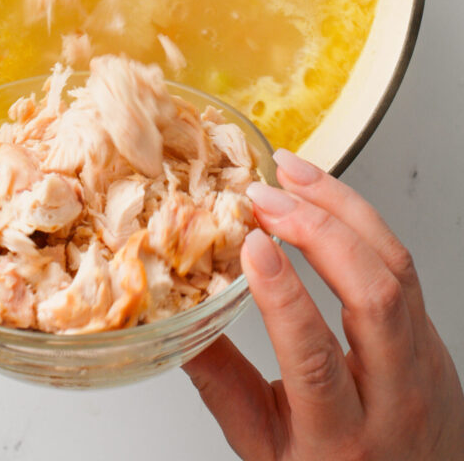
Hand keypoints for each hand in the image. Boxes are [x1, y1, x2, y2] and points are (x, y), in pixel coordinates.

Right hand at [185, 150, 463, 459]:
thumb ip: (221, 385)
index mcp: (341, 436)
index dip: (282, 295)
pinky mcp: (432, 328)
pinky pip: (402, 260)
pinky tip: (323, 193)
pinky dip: (360, 216)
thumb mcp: (266, 447)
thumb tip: (174, 326)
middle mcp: (394, 395)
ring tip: (291, 173)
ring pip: (396, 266)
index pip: (316, 358)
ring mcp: (423, 357)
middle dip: (319, 232)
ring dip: (341, 207)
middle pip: (376, 297)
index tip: (250, 244)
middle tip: (267, 197)